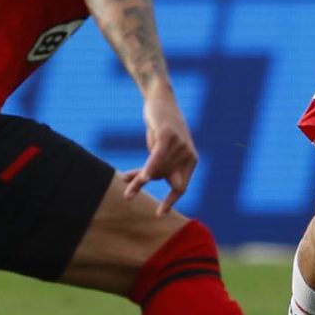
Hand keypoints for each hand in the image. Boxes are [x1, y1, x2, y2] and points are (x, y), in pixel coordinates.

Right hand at [123, 96, 198, 213]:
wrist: (161, 99)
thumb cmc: (161, 129)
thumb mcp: (161, 151)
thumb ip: (156, 166)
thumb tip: (143, 181)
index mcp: (191, 162)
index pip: (181, 187)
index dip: (170, 201)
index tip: (158, 215)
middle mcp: (188, 154)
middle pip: (163, 178)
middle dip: (145, 186)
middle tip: (127, 197)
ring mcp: (180, 144)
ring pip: (155, 168)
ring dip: (137, 177)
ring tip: (124, 185)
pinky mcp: (168, 134)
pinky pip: (158, 156)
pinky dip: (150, 167)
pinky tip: (143, 177)